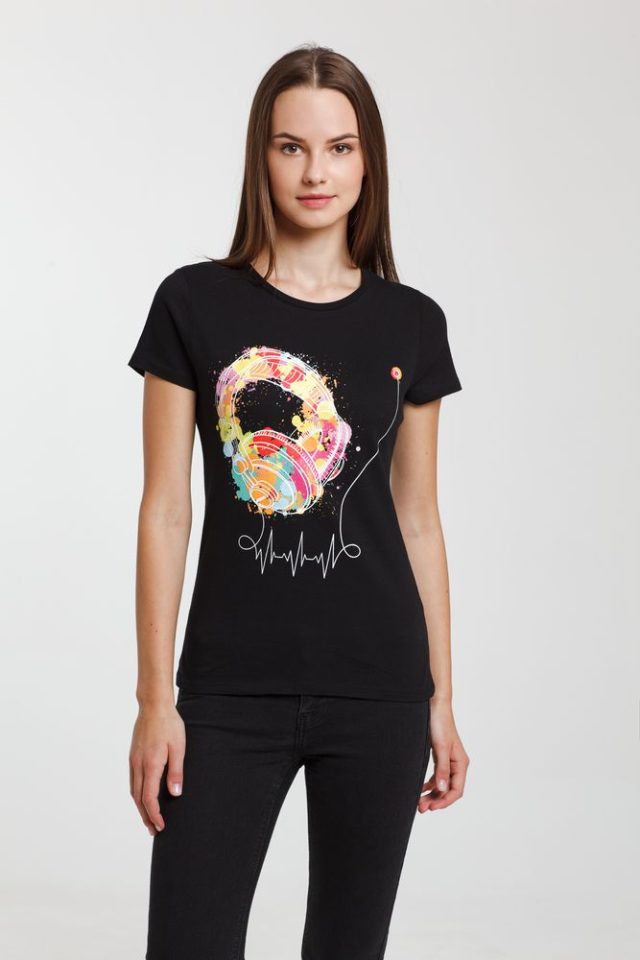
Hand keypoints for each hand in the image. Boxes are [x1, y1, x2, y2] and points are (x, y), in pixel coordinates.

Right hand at [129, 700, 185, 834]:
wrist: (154, 706)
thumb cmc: (169, 724)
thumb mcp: (179, 747)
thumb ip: (176, 771)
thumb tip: (175, 794)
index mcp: (151, 765)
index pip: (149, 798)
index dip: (154, 814)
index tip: (161, 826)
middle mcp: (138, 766)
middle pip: (139, 799)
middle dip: (146, 816)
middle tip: (153, 830)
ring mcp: (133, 761)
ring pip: (133, 791)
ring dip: (140, 807)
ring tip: (148, 818)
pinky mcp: (133, 756)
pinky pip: (133, 781)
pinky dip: (137, 794)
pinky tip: (143, 796)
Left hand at [417, 698, 469, 813]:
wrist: (434, 706)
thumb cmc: (440, 724)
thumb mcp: (441, 747)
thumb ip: (442, 769)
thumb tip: (442, 788)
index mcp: (461, 763)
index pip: (456, 790)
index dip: (445, 801)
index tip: (432, 807)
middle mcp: (457, 764)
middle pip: (449, 790)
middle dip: (436, 800)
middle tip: (421, 808)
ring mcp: (448, 761)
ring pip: (442, 784)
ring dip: (432, 795)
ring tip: (419, 803)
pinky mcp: (440, 757)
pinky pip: (436, 777)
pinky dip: (429, 785)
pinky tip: (420, 790)